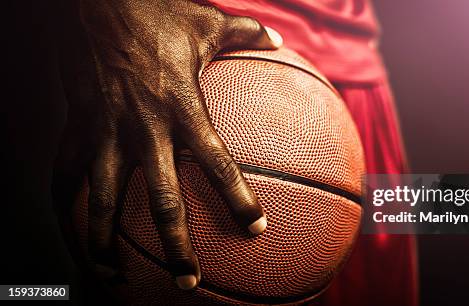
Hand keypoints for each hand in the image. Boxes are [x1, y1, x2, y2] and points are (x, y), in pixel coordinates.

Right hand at [53, 0, 281, 289]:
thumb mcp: (206, 21)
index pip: (217, 164)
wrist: (95, 3)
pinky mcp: (77, 127)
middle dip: (176, 245)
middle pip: (162, 201)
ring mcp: (106, 133)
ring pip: (104, 200)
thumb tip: (277, 38)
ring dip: (107, 243)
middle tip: (188, 280)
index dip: (238, 199)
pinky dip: (64, 205)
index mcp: (184, 109)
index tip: (254, 229)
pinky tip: (71, 231)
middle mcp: (145, 130)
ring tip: (115, 276)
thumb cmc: (154, 12)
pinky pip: (64, 174)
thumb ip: (245, 34)